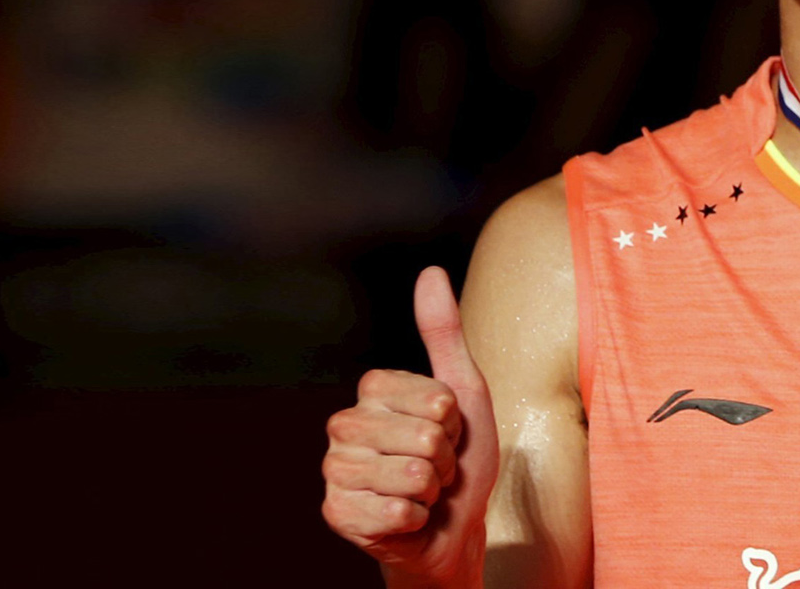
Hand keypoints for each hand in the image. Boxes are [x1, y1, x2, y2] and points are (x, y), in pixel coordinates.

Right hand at [322, 268, 499, 585]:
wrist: (451, 527)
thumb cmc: (459, 458)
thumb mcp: (463, 392)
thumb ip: (444, 333)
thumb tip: (430, 272)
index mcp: (373, 390)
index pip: (434, 399)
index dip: (454, 421)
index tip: (447, 432)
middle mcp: (344, 425)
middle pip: (424, 437)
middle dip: (446, 459)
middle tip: (437, 468)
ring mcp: (336, 470)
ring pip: (412, 475)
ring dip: (432, 490)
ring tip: (423, 491)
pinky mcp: (336, 513)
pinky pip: (397, 512)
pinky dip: (416, 519)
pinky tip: (406, 518)